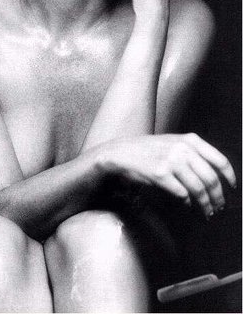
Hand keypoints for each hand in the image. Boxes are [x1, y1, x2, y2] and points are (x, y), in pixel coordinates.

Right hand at [99, 133, 235, 217]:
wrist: (121, 153)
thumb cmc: (148, 150)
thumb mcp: (173, 143)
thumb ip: (193, 153)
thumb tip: (215, 176)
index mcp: (189, 140)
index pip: (219, 160)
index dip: (229, 177)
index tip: (232, 188)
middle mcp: (182, 148)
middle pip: (211, 178)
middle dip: (217, 197)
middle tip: (219, 207)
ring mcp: (171, 160)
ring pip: (198, 189)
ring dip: (205, 204)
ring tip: (207, 212)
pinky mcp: (160, 174)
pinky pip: (182, 194)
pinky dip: (187, 203)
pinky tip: (187, 205)